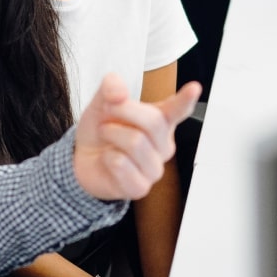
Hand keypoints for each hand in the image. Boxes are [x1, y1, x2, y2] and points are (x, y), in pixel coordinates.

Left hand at [73, 73, 200, 201]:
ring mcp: (154, 168)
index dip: (185, 100)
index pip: (178, 110)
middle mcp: (163, 145)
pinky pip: (121, 164)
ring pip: (136, 142)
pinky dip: (107, 158)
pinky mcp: (140, 187)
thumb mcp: (102, 102)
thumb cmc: (102, 130)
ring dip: (111, 134)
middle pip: (153, 122)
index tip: (194, 88)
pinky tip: (108, 160)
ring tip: (107, 136)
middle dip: (124, 110)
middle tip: (108, 110)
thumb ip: (111, 88)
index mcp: (161, 121)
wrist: (82, 159)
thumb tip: (119, 92)